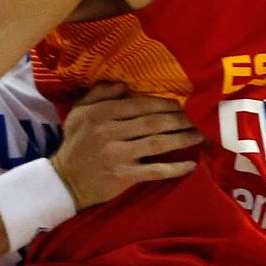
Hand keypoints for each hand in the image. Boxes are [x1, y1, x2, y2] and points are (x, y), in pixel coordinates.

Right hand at [52, 83, 202, 208]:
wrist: (63, 182)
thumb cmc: (76, 144)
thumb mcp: (79, 113)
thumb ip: (99, 94)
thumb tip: (124, 83)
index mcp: (101, 114)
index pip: (140, 104)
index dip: (165, 103)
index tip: (185, 102)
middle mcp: (110, 132)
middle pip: (154, 122)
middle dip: (180, 119)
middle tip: (200, 117)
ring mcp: (117, 155)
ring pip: (158, 144)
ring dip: (183, 139)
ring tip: (201, 135)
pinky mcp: (123, 176)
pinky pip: (154, 171)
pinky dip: (174, 168)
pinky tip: (191, 165)